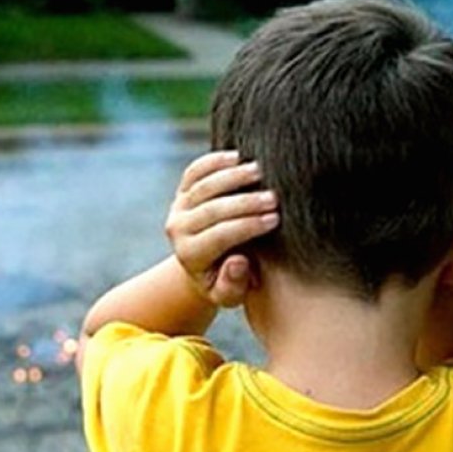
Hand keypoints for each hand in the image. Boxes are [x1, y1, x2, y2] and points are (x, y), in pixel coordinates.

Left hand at [165, 151, 278, 307]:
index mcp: (190, 255)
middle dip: (245, 202)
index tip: (274, 219)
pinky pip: (194, 171)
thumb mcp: (230, 295)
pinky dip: (213, 161)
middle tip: (274, 198)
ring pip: (203, 186)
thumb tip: (238, 262)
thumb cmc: (225, 281)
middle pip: (212, 209)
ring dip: (232, 176)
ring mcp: (178, 206)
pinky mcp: (182, 190)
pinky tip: (237, 156)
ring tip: (260, 171)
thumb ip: (233, 285)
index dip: (247, 226)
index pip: (219, 236)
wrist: (205, 265)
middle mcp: (178, 229)